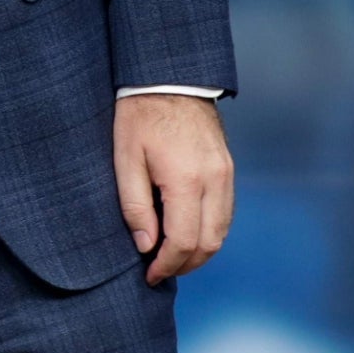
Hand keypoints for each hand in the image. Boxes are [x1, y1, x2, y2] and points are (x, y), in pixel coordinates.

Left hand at [114, 93, 234, 283]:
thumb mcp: (125, 158)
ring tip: (173, 257)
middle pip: (209, 243)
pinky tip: (189, 233)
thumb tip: (146, 246)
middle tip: (159, 271)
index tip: (149, 275)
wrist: (168, 78)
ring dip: (200, 251)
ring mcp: (226, 174)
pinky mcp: (228, 168)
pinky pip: (225, 212)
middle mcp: (214, 181)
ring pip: (222, 231)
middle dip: (185, 264)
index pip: (184, 241)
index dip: (167, 265)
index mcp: (186, 180)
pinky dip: (210, 231)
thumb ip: (134, 205)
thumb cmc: (139, 115)